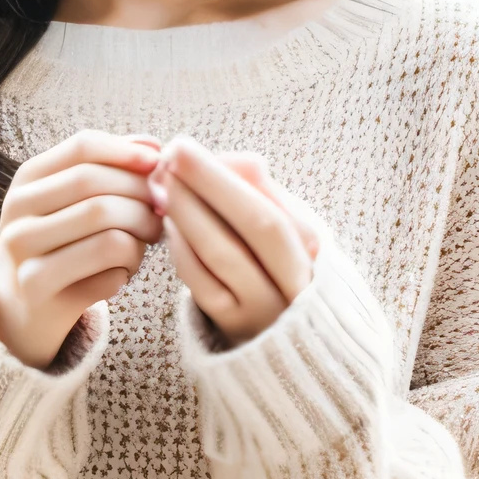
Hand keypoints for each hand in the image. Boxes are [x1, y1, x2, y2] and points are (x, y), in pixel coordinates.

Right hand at [0, 131, 163, 368]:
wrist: (21, 305)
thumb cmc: (60, 241)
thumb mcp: (71, 197)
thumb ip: (111, 165)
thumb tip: (153, 146)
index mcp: (27, 179)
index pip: (83, 147)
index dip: (126, 152)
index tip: (157, 162)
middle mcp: (17, 211)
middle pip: (98, 189)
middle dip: (142, 197)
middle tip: (160, 212)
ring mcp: (24, 253)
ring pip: (110, 234)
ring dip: (141, 237)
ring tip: (143, 243)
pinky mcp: (40, 292)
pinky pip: (109, 274)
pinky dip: (127, 270)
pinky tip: (120, 273)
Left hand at [150, 137, 317, 346]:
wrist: (285, 329)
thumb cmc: (279, 261)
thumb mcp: (285, 224)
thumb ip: (260, 189)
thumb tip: (222, 159)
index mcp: (315, 252)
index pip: (273, 208)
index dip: (227, 178)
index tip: (187, 149)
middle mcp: (296, 283)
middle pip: (255, 226)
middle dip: (209, 184)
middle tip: (171, 155)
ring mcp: (263, 309)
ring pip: (222, 254)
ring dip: (188, 211)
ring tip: (163, 184)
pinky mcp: (231, 325)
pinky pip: (200, 282)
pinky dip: (181, 247)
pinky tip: (168, 221)